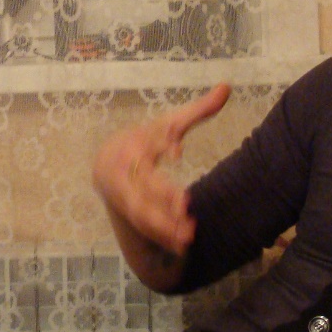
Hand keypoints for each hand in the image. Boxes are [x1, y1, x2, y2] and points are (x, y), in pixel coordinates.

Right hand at [92, 85, 230, 259]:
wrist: (105, 162)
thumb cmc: (144, 141)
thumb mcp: (168, 124)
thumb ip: (198, 110)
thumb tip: (227, 86)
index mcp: (133, 145)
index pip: (145, 145)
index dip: (159, 146)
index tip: (177, 151)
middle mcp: (123, 171)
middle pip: (140, 184)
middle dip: (161, 197)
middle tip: (185, 207)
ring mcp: (122, 194)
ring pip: (139, 211)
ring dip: (162, 225)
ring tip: (188, 235)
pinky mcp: (126, 211)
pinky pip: (142, 226)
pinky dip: (160, 236)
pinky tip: (181, 245)